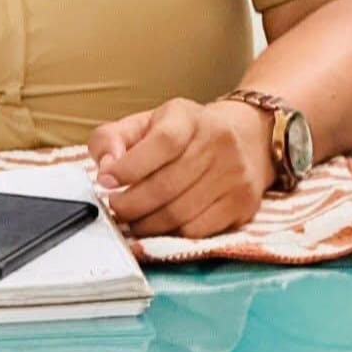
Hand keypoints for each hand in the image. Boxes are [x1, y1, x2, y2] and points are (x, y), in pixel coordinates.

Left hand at [88, 97, 275, 238]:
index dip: (130, 166)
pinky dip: (171, 234)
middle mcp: (217, 142)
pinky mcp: (242, 204)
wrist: (246, 136)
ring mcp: (233, 175)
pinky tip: (158, 228)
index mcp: (188, 116)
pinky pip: (199, 231)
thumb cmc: (185, 133)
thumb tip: (105, 167)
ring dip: (147, 224)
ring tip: (132, 222)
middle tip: (115, 210)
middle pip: (167, 185)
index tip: (106, 180)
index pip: (162, 142)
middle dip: (131, 204)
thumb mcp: (148, 123)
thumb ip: (115, 138)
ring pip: (181, 213)